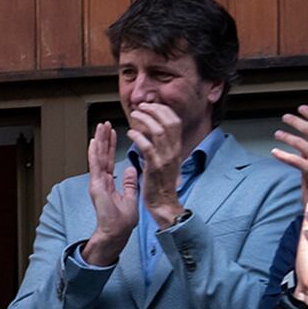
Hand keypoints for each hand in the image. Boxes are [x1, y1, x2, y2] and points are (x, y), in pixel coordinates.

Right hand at [80, 122, 139, 266]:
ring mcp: (97, 182)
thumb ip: (129, 183)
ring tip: (100, 127)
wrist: (116, 231)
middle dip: (104, 138)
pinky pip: (95, 166)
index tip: (112, 133)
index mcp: (109, 183)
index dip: (111, 145)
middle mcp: (101, 180)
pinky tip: (94, 142)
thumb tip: (130, 169)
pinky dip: (94, 153)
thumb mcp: (130, 197)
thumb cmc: (122, 220)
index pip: (110, 159)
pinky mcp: (96, 185)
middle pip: (102, 155)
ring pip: (97, 157)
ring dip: (99, 141)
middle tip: (104, 124)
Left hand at [127, 103, 188, 226]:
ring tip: (135, 115)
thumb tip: (155, 132)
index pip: (175, 122)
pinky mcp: (155, 166)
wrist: (163, 203)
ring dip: (145, 119)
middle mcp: (174, 151)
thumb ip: (163, 147)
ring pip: (158, 131)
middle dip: (154, 110)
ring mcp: (165, 158)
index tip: (152, 105)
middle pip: (169, 122)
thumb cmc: (161, 184)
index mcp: (176, 149)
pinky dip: (138, 136)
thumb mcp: (167, 161)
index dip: (163, 110)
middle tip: (141, 106)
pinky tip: (130, 133)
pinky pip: (147, 146)